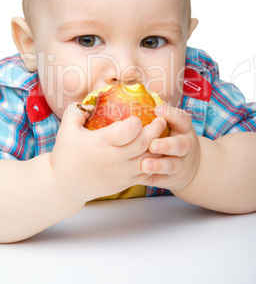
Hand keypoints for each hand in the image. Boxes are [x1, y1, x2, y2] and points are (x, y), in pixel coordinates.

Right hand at [50, 102, 166, 204]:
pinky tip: (156, 154)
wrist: (63, 186)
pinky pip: (146, 174)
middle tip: (161, 120)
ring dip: (158, 147)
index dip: (136, 122)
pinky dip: (154, 163)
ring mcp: (121, 173)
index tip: (136, 117)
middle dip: (156, 130)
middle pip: (144, 143)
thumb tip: (90, 99)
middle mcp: (114, 159)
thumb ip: (77, 111)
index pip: (128, 131)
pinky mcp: (124, 183)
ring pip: (149, 160)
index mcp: (101, 143)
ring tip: (162, 136)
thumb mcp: (66, 129)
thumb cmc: (65, 155)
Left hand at [140, 105, 199, 191]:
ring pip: (172, 165)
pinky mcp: (172, 179)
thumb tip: (134, 99)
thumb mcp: (173, 126)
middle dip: (167, 145)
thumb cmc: (172, 138)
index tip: (157, 109)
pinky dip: (152, 178)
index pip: (183, 119)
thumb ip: (159, 117)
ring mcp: (180, 164)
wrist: (190, 167)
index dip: (171, 114)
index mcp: (184, 129)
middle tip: (152, 144)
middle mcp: (185, 146)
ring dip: (159, 165)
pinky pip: (162, 179)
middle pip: (180, 145)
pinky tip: (139, 176)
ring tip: (145, 164)